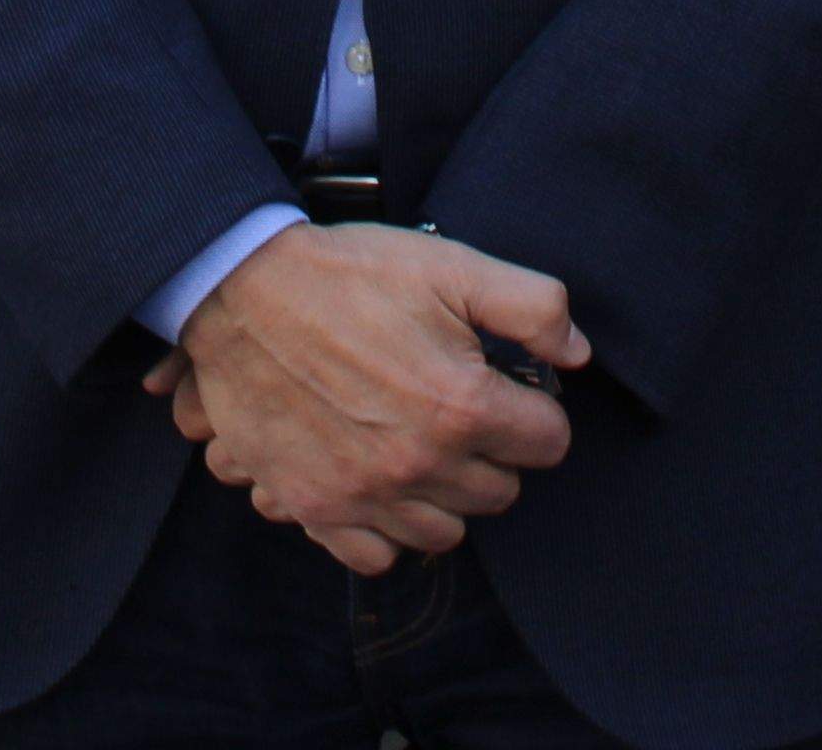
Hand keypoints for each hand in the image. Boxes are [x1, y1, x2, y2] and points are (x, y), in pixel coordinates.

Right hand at [134, 223, 587, 570]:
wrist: (244, 291)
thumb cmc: (351, 275)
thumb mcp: (453, 266)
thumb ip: (534, 308)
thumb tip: (577, 355)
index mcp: (463, 407)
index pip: (548, 443)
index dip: (536, 411)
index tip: (509, 390)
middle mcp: (420, 465)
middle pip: (501, 491)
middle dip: (494, 453)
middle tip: (462, 412)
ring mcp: (366, 495)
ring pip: (447, 532)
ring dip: (446, 496)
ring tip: (424, 448)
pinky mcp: (318, 508)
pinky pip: (378, 555)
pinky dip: (387, 530)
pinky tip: (382, 486)